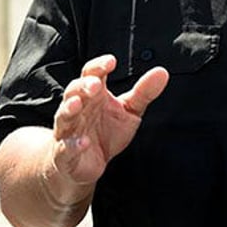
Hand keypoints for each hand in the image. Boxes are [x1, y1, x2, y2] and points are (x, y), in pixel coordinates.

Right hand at [48, 54, 167, 192]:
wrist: (86, 165)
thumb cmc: (106, 132)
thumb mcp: (129, 111)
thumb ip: (143, 92)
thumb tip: (162, 72)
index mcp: (93, 94)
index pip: (92, 73)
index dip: (99, 66)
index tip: (111, 61)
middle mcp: (78, 107)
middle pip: (74, 90)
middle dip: (83, 86)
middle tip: (96, 85)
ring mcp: (68, 129)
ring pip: (64, 114)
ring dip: (69, 108)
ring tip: (77, 104)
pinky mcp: (65, 153)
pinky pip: (66, 147)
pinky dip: (73, 145)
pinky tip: (83, 142)